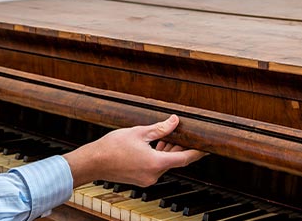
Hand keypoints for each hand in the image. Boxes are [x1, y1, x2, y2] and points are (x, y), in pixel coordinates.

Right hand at [62, 115, 205, 186]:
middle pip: (175, 160)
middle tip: (185, 134)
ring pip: (165, 164)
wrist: (93, 162)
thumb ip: (160, 128)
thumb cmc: (112, 147)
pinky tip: (156, 145)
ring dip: (168, 151)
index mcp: (156, 163)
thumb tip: (175, 121)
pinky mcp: (140, 179)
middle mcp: (154, 175)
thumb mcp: (139, 132)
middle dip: (180, 147)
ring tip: (168, 136)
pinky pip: (155, 167)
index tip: (207, 147)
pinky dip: (159, 157)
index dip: (198, 152)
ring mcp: (147, 179)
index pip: (185, 158)